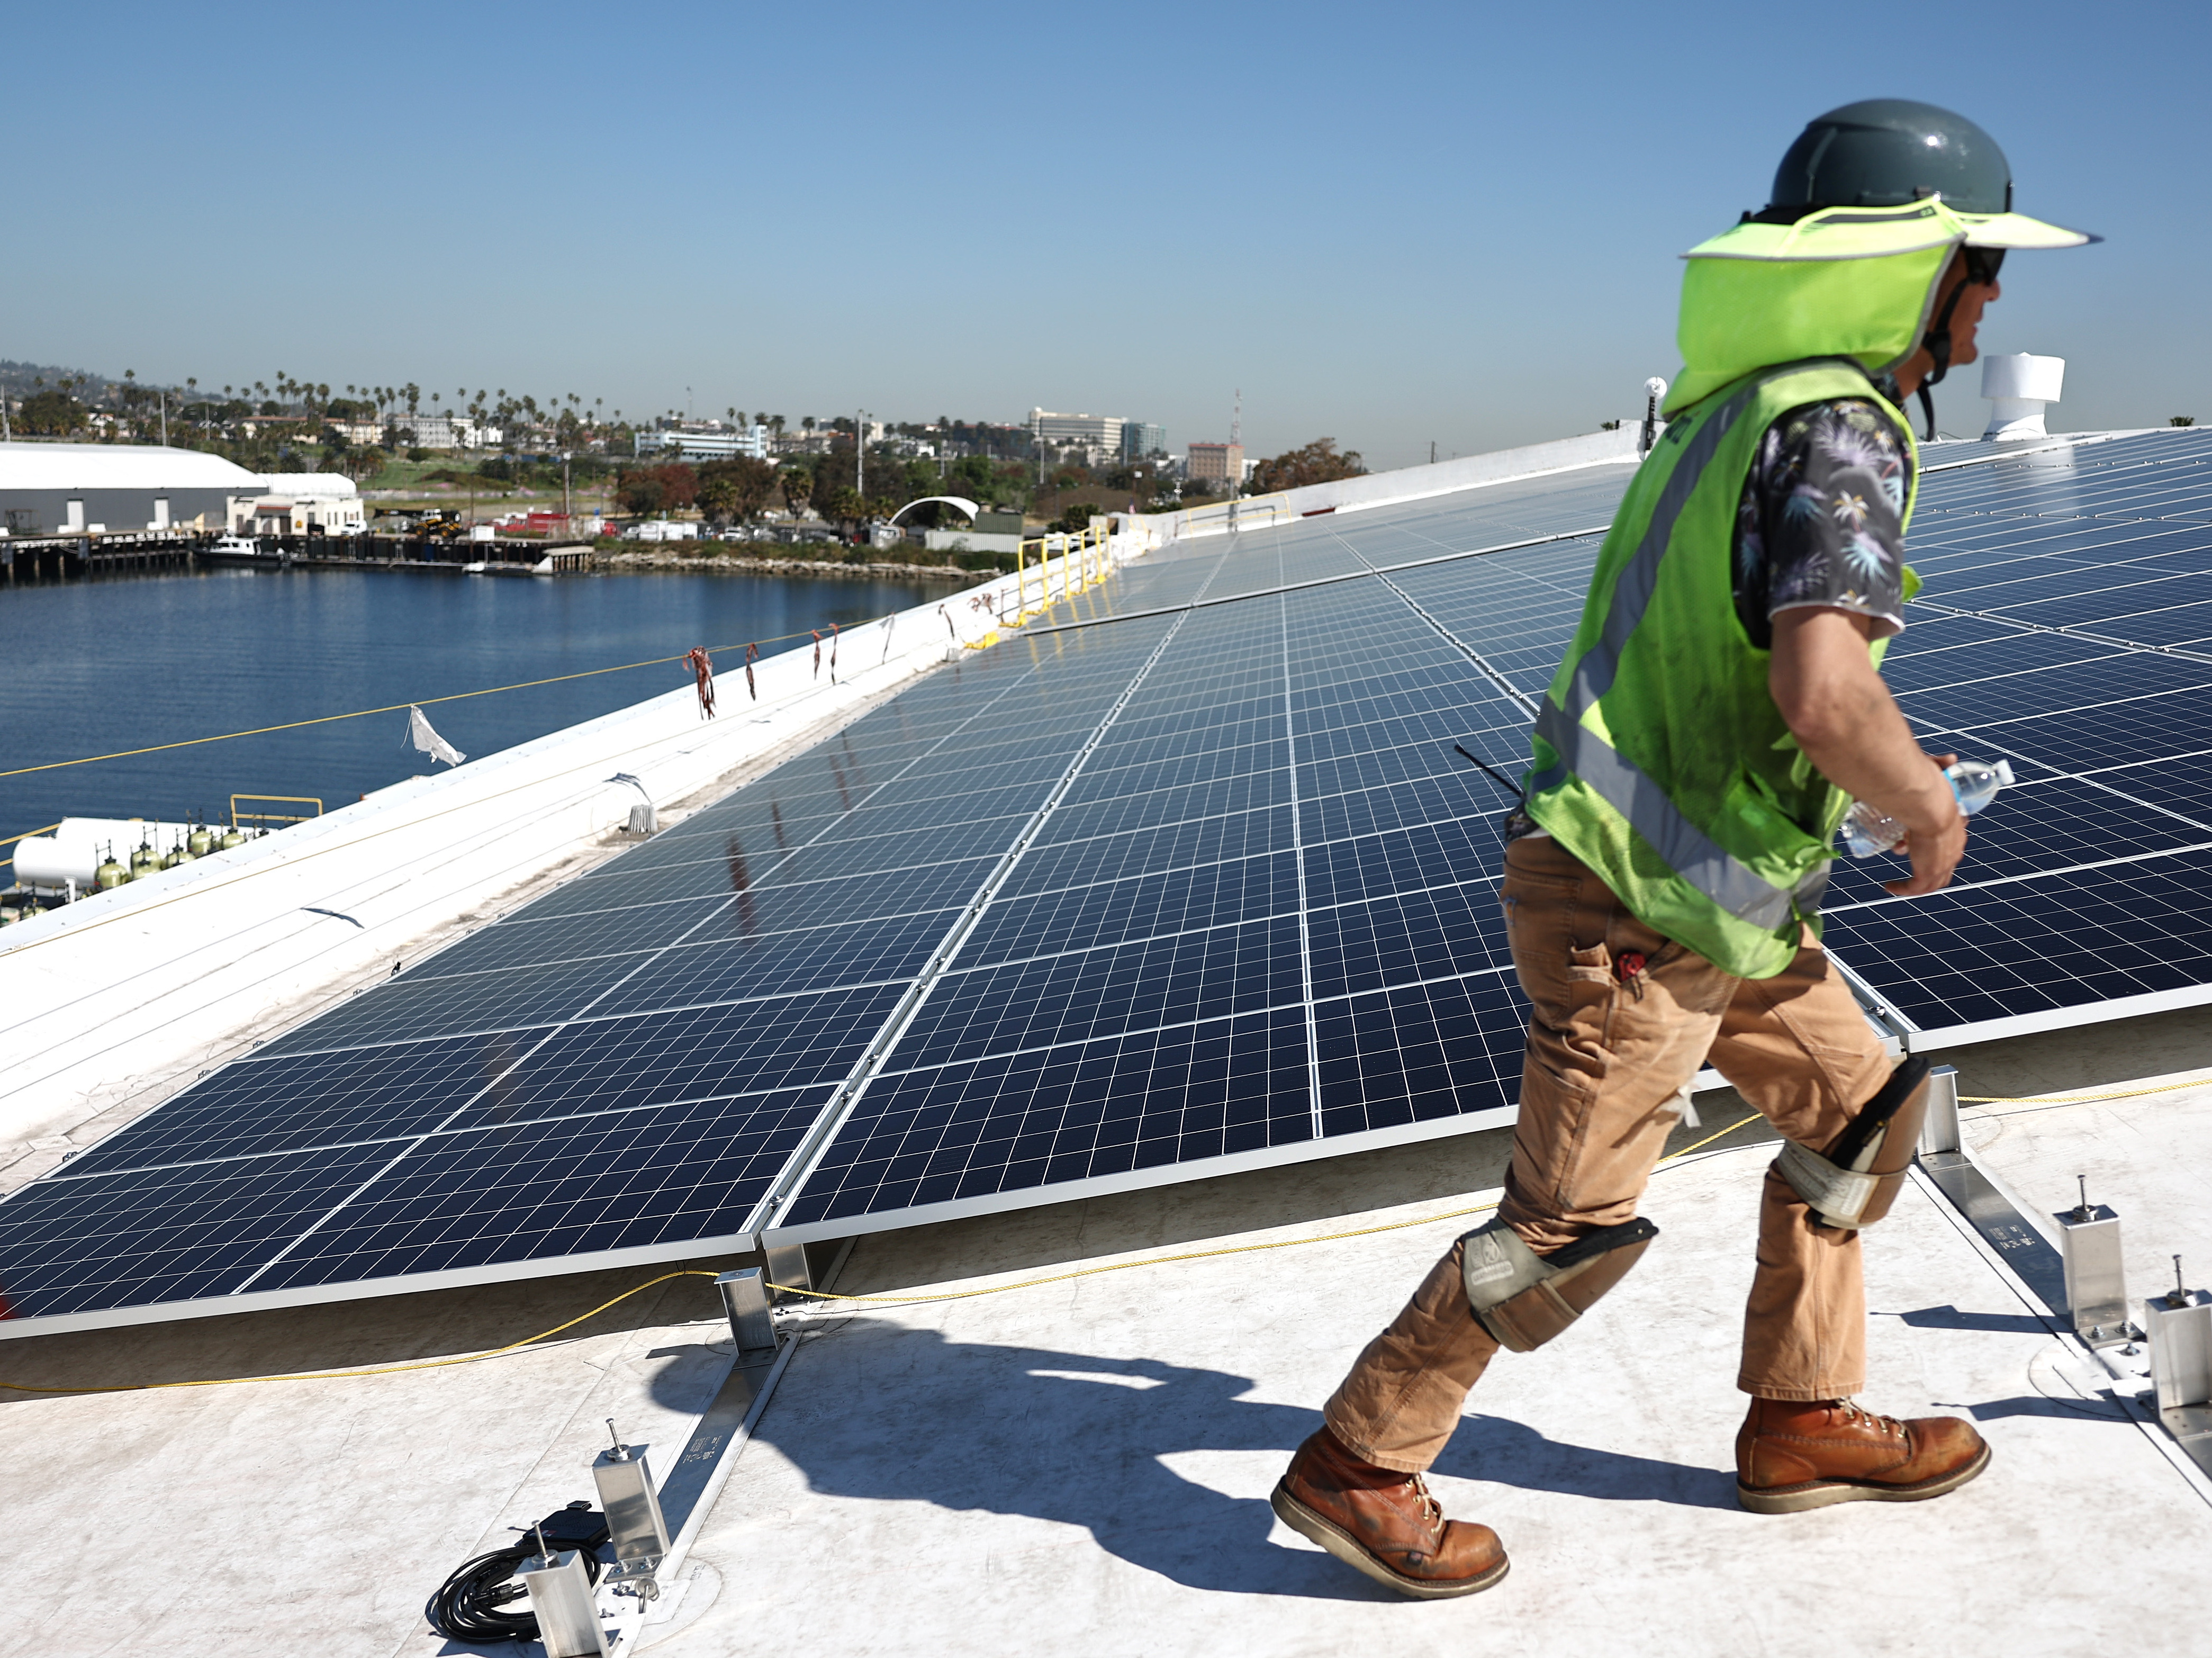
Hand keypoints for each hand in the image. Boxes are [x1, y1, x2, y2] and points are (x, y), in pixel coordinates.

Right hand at [1884, 753, 1964, 896]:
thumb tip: (1951, 758)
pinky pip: (1916, 888)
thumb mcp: (1936, 776)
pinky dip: (1903, 889)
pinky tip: (1890, 886)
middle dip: (1924, 864)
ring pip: (1932, 881)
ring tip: (1899, 882)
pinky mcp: (1928, 872)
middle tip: (1906, 857)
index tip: (1917, 839)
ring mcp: (1942, 863)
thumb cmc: (1931, 789)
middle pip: (1944, 864)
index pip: (1952, 843)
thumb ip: (1940, 764)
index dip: (1936, 845)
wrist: (1928, 805)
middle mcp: (1953, 849)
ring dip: (1915, 882)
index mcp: (1956, 828)